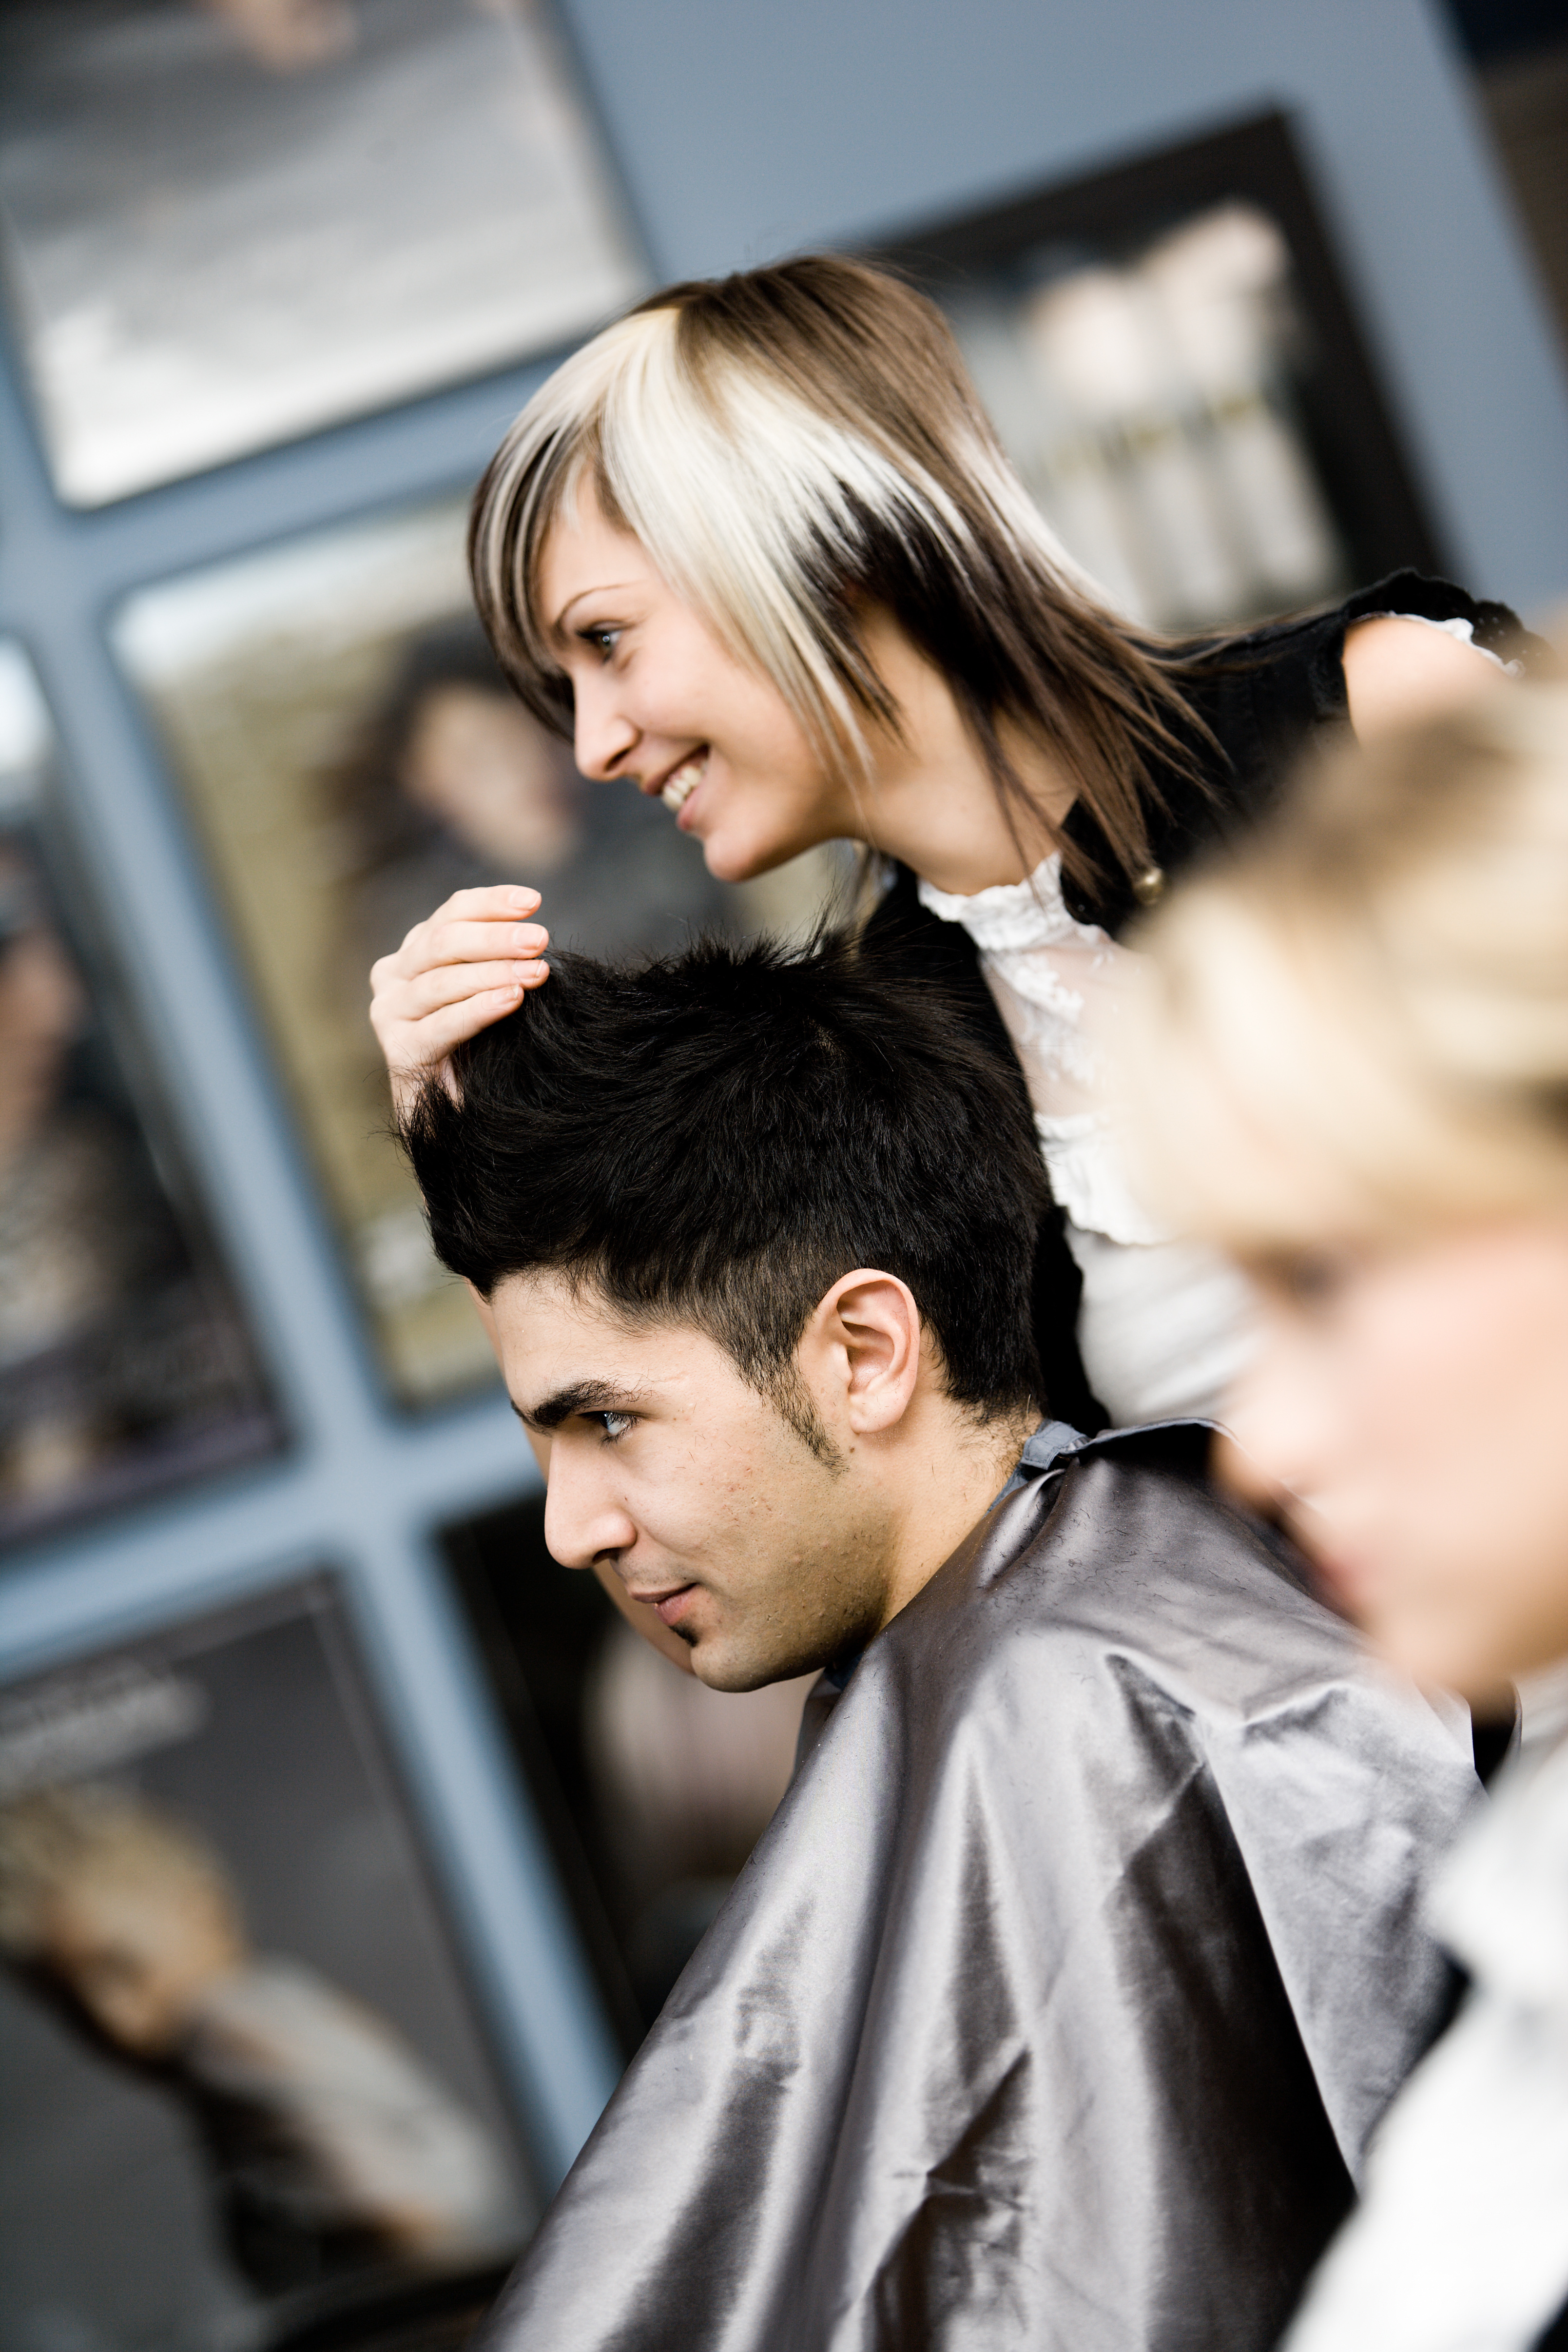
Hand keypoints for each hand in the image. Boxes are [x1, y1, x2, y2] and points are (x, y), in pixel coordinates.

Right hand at [370, 884, 549, 1113]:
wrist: (454, 1113)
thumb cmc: (480, 1044)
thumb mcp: (488, 991)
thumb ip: (496, 960)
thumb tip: (537, 934)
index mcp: (418, 951)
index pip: (452, 912)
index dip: (492, 903)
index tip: (533, 901)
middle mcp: (395, 975)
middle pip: (444, 941)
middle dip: (496, 937)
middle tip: (540, 940)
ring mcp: (391, 1012)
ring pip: (442, 980)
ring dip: (493, 972)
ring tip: (536, 972)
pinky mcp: (398, 1051)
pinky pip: (440, 1025)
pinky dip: (477, 1009)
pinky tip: (510, 1000)